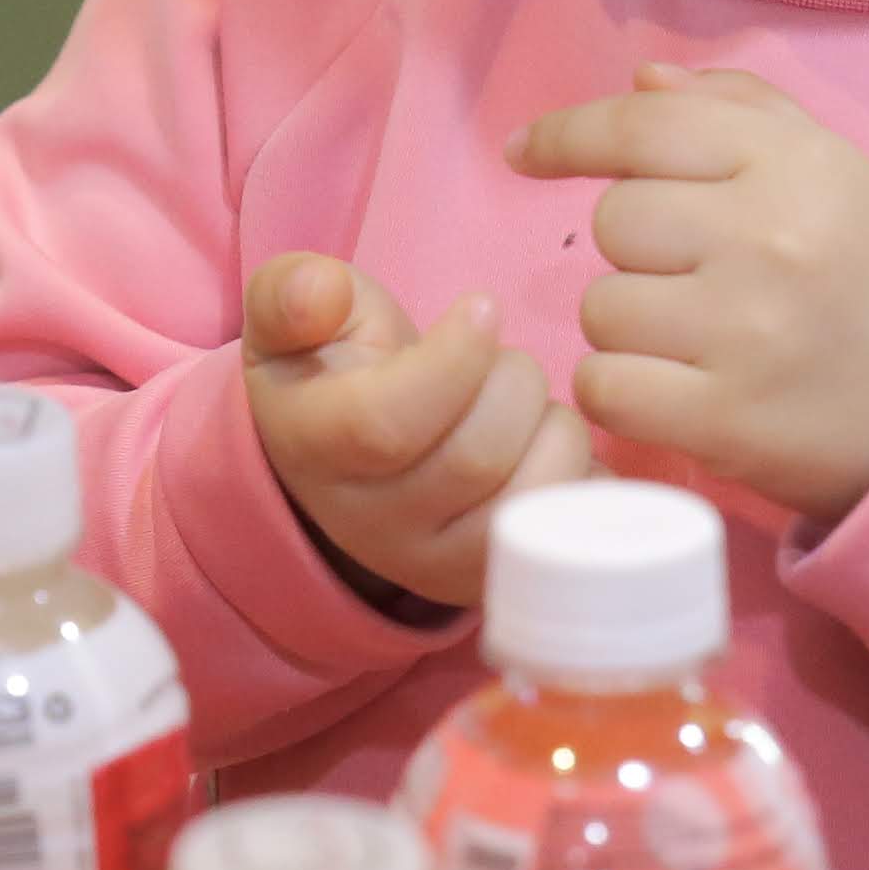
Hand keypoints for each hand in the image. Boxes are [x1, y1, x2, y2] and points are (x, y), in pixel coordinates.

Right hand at [241, 252, 589, 611]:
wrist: (354, 458)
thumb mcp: (290, 318)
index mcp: (313, 449)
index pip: (387, 424)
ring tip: (523, 405)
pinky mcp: (490, 579)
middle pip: (476, 457)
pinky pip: (565, 525)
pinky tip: (544, 445)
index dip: (453, 360)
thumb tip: (321, 290)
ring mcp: (432, 565)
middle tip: (501, 358)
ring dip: (553, 426)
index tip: (483, 306)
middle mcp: (368, 525)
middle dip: (514, 382)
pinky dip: (579, 470)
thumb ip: (289, 291)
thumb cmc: (332, 370)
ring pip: (531, 494)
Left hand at [510, 64, 868, 523]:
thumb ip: (741, 109)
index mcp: (795, 164)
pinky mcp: (725, 418)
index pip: (641, 128)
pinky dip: (623, 392)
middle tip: (699, 278)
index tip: (525, 153)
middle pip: (613, 221)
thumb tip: (639, 80)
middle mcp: (768, 237)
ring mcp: (745, 331)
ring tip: (700, 341)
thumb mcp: (836, 171)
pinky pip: (604, 386)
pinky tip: (675, 392)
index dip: (567, 135)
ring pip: (601, 308)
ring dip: (631, 327)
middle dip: (636, 250)